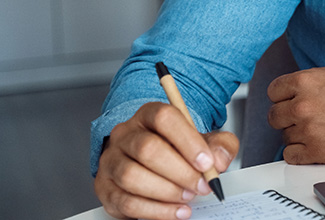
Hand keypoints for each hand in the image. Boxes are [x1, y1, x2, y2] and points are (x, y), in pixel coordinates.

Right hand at [94, 102, 237, 219]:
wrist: (152, 163)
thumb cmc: (177, 149)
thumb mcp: (204, 141)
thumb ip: (219, 145)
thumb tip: (219, 159)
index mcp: (149, 115)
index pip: (164, 118)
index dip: (188, 141)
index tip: (207, 163)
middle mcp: (125, 134)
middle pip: (147, 149)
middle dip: (180, 172)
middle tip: (201, 186)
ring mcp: (111, 161)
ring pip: (132, 176)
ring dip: (166, 192)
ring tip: (188, 198)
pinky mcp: (105, 188)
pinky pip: (126, 202)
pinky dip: (155, 211)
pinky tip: (176, 211)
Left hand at [266, 63, 324, 163]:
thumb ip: (315, 78)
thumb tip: (301, 86)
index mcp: (306, 81)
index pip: (274, 91)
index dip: (284, 98)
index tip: (290, 102)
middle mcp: (303, 105)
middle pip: (275, 116)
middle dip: (288, 118)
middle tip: (305, 119)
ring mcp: (308, 130)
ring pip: (284, 137)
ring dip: (298, 136)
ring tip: (320, 131)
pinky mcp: (316, 152)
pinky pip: (291, 155)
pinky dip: (301, 153)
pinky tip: (316, 145)